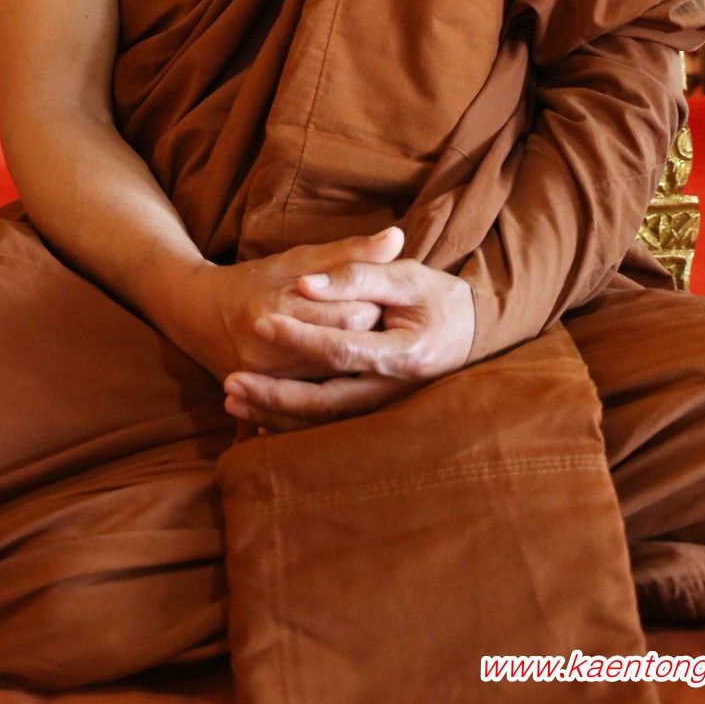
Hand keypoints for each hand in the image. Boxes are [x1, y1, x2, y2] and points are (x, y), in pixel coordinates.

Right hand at [158, 227, 405, 382]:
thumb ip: (351, 252)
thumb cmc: (257, 279)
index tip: (384, 299)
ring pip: (335, 380)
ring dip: (355, 364)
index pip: (353, 312)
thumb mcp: (301, 258)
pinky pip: (315, 402)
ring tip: (363, 346)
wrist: (199, 314)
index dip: (375, 305)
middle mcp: (273, 344)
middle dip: (368, 337)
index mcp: (284, 301)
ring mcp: (267, 375)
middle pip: (347, 349)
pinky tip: (348, 377)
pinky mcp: (266, 394)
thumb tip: (397, 238)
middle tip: (378, 325)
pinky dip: (336, 388)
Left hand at [223, 243, 474, 431]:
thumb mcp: (407, 276)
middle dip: (274, 394)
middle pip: (325, 401)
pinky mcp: (375, 415)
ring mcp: (385, 408)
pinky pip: (329, 429)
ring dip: (274, 414)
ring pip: (323, 422)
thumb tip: (306, 284)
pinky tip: (258, 423)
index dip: (299, 338)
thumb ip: (357, 274)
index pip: (342, 350)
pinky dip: (292, 427)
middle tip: (229, 381)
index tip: (260, 322)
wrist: (474, 334)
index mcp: (404, 353)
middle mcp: (394, 390)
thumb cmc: (440, 299)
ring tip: (232, 400)